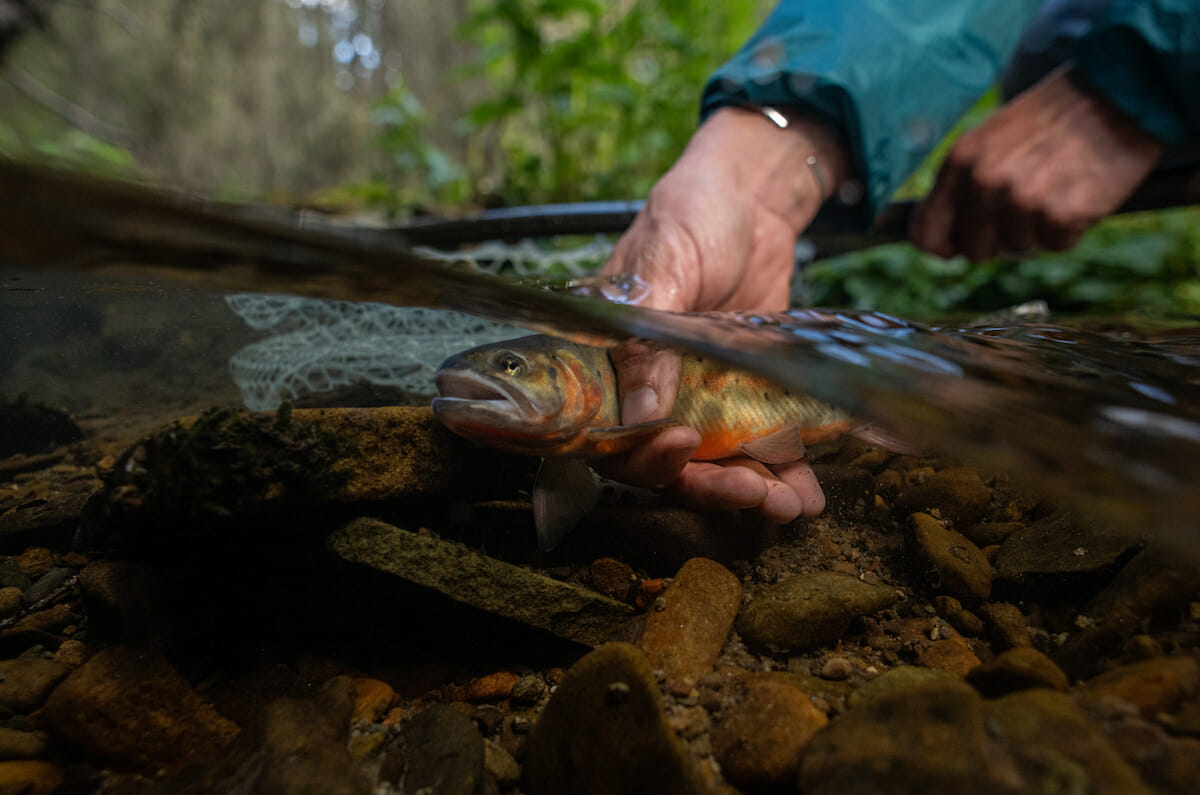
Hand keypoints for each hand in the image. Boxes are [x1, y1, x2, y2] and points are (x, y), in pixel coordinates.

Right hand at [596, 106, 849, 521]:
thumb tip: (642, 415)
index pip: (611, 433)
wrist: (756, 195)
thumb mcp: (664, 266)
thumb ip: (649, 341)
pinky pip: (760, 444)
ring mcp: (701, 395)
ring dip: (752, 491)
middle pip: (668, 463)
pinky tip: (809, 492)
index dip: (642, 456)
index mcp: (610, 362)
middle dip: (711, 486)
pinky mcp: (748, 394)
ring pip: (716, 464)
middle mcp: (651, 389)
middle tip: (755, 494)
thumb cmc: (692, 215)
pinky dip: (784, 472)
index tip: (682, 448)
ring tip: (792, 505)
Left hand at [910, 66, 1161, 260]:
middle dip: (1001, 239)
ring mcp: (1021, 198)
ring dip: (1039, 231)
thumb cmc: (1054, 120)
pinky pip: (1057, 245)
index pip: (925, 232)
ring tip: (1059, 189)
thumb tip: (945, 244)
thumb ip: (963, 186)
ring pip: (1018, 249)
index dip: (943, 247)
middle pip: (975, 250)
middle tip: (1031, 204)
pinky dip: (1071, 230)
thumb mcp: (992, 140)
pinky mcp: (1061, 212)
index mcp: (960, 160)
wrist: (1117, 91)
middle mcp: (984, 180)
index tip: (958, 247)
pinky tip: (1081, 193)